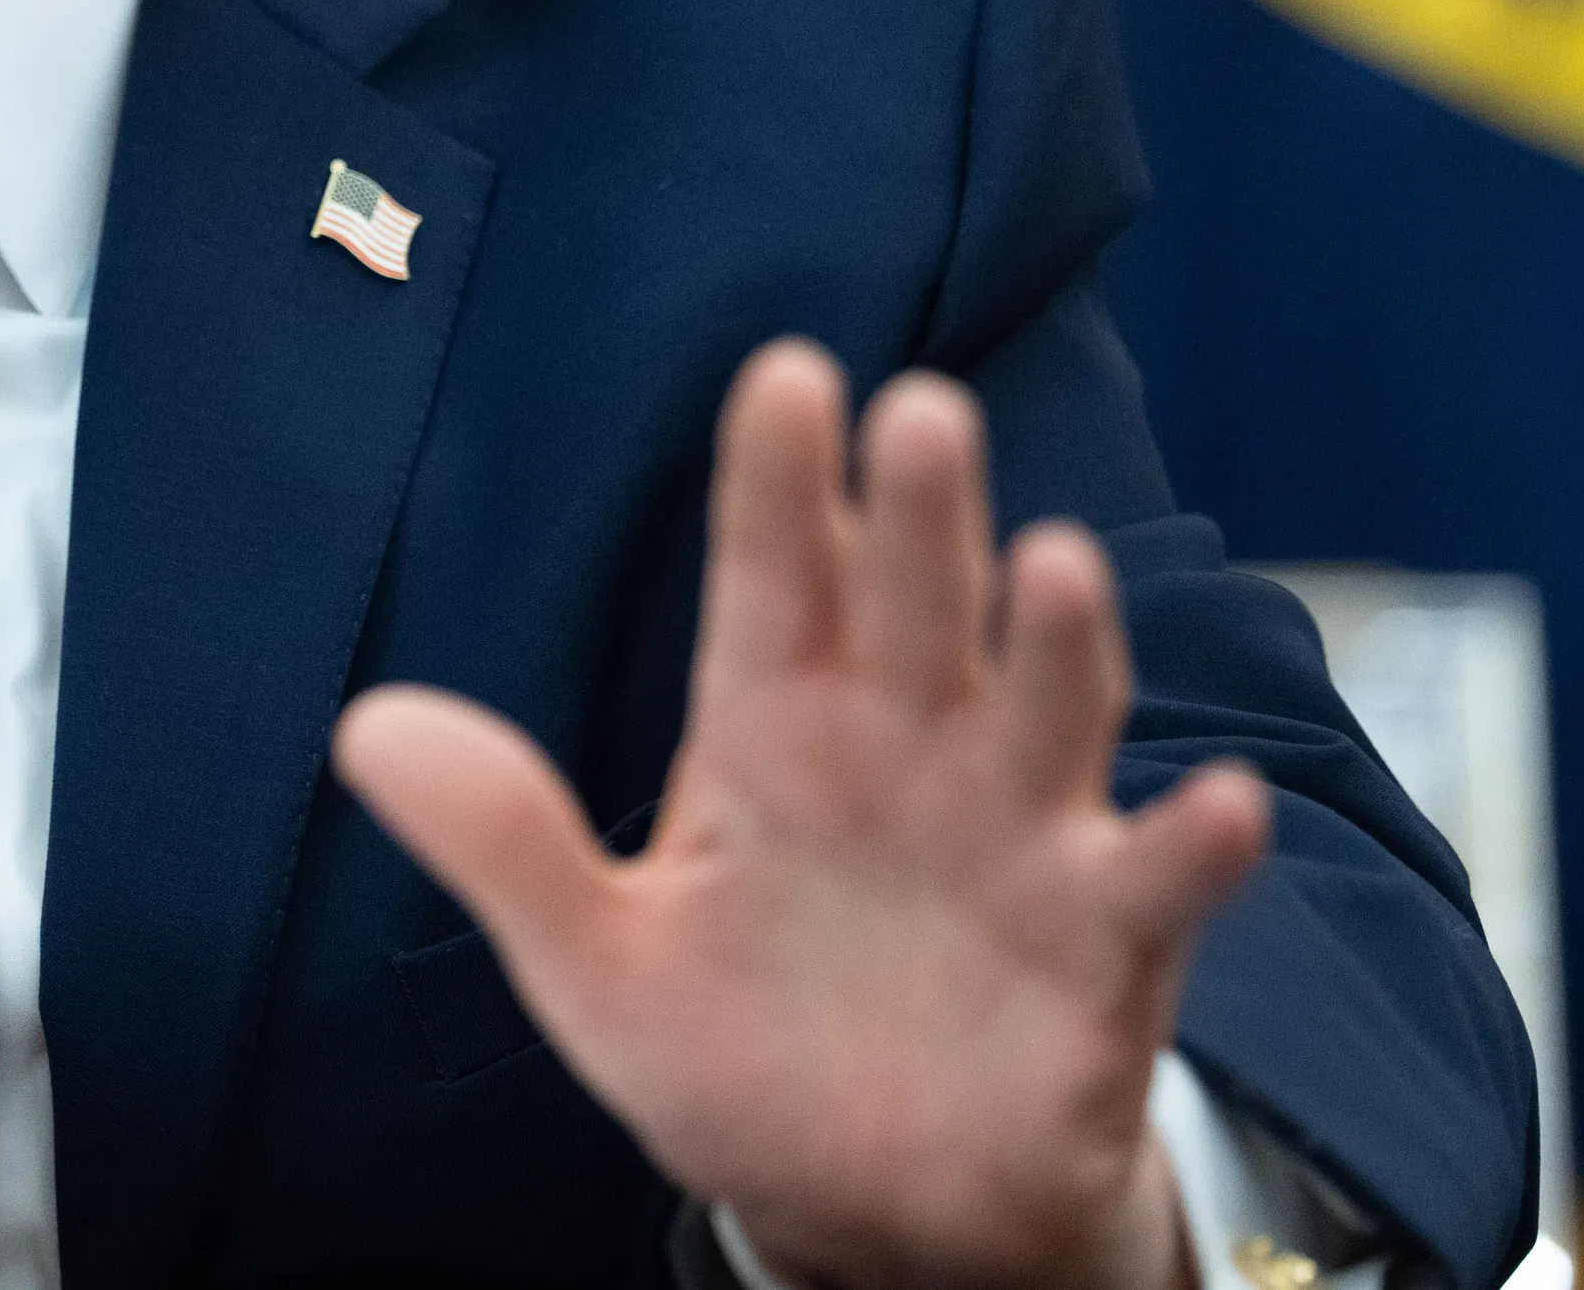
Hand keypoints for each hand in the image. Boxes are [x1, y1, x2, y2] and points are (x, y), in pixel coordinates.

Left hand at [333, 340, 1267, 1289]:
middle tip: (917, 413)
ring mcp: (1017, 836)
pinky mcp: (1102, 948)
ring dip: (1059, 645)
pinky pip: (1155, 883)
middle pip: (917, 608)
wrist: (867, 1213)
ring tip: (1051, 565)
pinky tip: (1215, 806)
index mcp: (777, 730)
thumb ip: (503, 841)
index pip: (773, 581)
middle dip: (920, 516)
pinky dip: (1192, 845)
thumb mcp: (596, 961)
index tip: (781, 377)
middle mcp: (909, 750)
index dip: (777, 485)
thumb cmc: (740, 1055)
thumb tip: (367, 728)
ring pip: (1048, 711)